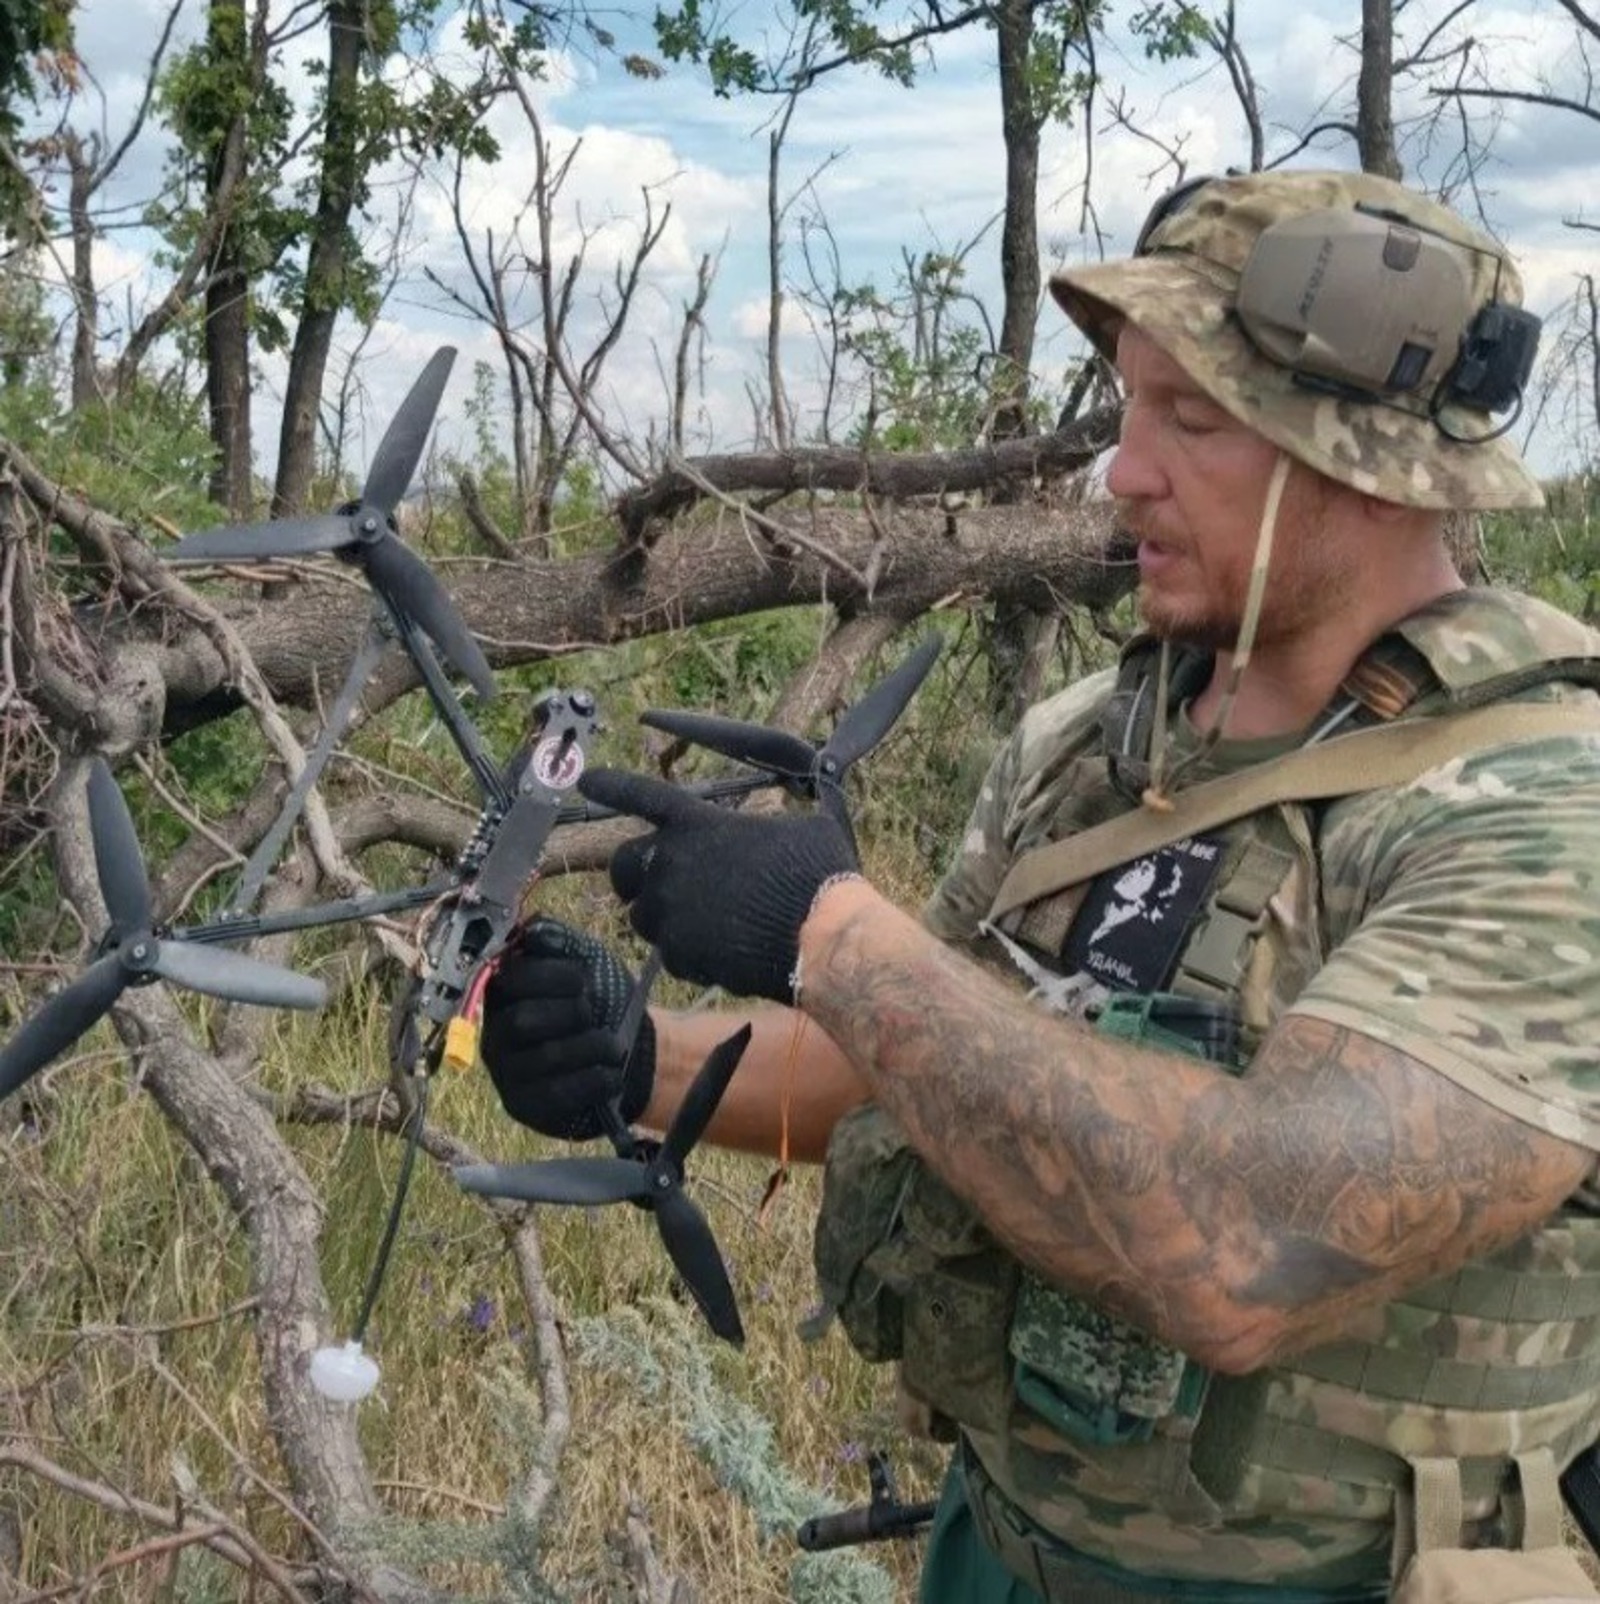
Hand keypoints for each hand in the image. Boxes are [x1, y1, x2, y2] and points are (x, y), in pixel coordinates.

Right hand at [480, 918, 653, 1139]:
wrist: (632, 1051)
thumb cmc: (602, 1000)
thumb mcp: (586, 960)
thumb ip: (559, 940)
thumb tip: (531, 930)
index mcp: (505, 992)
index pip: (509, 980)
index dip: (551, 976)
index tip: (582, 979)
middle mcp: (495, 1033)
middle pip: (520, 1022)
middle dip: (570, 1014)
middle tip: (593, 1014)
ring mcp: (507, 1073)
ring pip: (543, 1059)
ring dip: (591, 1047)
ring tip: (613, 1046)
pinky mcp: (525, 1106)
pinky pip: (558, 1095)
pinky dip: (595, 1079)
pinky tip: (612, 1072)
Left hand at [577, 768, 859, 1003]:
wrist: (822, 937)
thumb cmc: (820, 876)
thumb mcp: (802, 828)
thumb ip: (774, 824)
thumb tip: (786, 826)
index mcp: (699, 823)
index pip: (643, 794)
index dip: (612, 785)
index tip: (587, 779)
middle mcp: (673, 862)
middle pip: (624, 865)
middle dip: (635, 875)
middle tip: (659, 883)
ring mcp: (671, 910)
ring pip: (644, 916)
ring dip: (667, 918)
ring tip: (708, 923)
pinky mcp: (677, 953)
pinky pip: (670, 954)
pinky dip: (691, 955)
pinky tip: (725, 952)